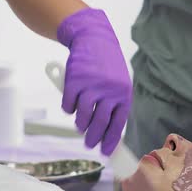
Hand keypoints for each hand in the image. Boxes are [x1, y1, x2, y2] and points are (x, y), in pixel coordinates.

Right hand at [57, 8, 131, 155]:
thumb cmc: (107, 65)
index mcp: (123, 94)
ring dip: (80, 125)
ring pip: (82, 117)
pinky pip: (68, 106)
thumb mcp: (119, 83)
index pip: (117, 124)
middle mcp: (108, 91)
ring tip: (80, 126)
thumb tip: (107, 132)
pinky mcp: (73, 81)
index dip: (110, 141)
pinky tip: (71, 105)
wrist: (93, 38)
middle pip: (99, 124)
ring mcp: (90, 86)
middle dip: (93, 138)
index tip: (105, 152)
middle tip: (89, 145)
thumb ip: (115, 104)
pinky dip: (68, 109)